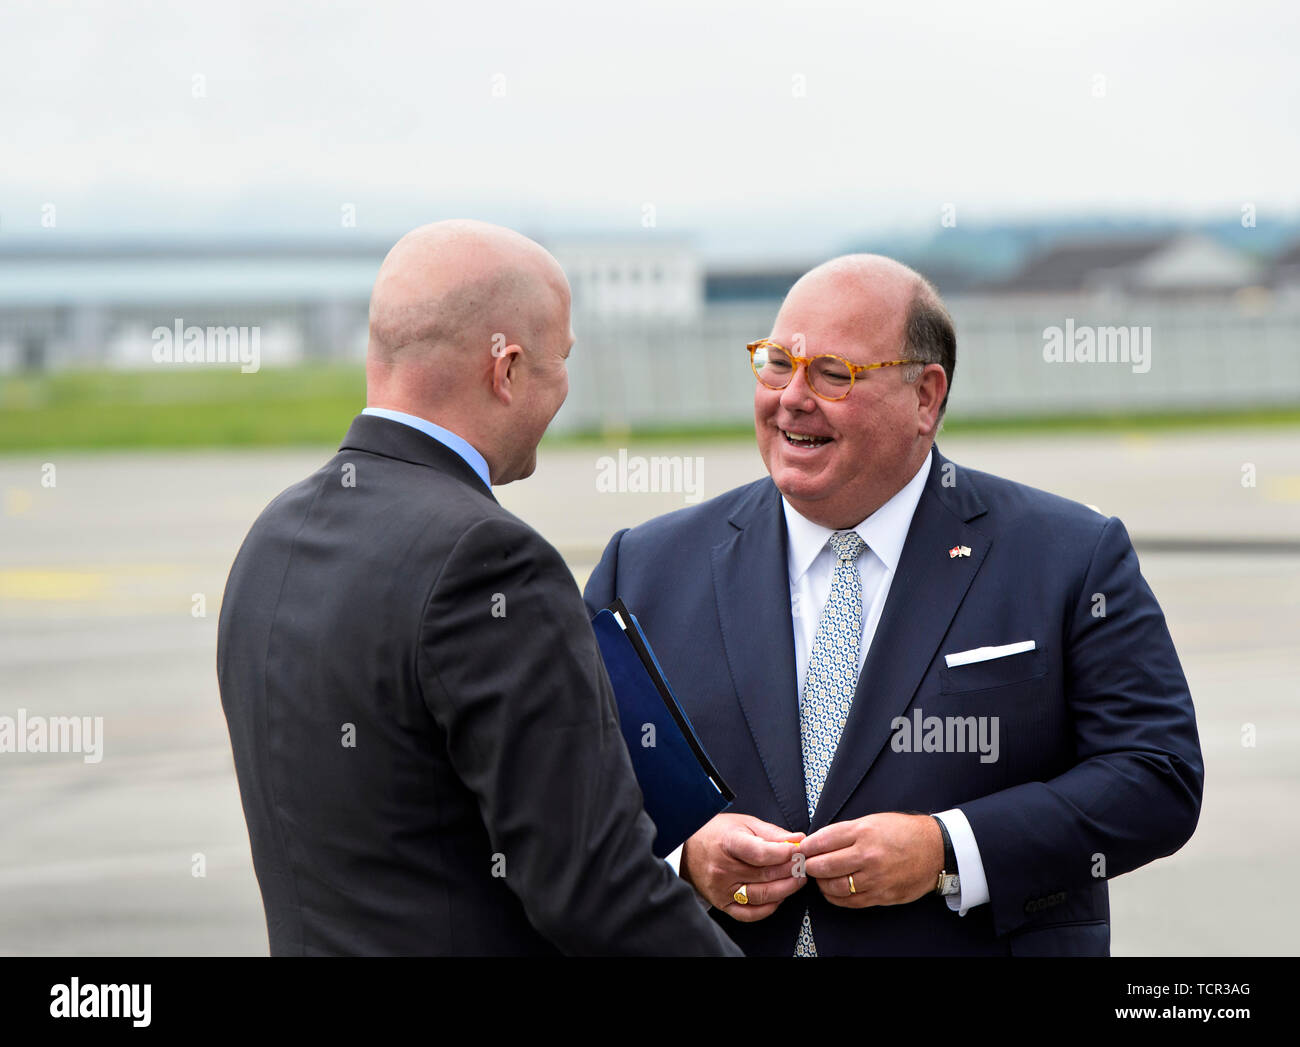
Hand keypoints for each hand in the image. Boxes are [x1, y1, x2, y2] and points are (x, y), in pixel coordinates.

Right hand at [680, 812, 806, 921]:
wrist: (688, 849)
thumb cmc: (716, 834)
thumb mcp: (744, 824)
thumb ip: (772, 833)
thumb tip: (798, 840)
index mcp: (727, 843)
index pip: (760, 853)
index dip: (783, 854)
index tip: (799, 850)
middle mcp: (722, 869)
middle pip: (765, 875)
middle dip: (791, 870)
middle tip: (804, 864)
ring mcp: (722, 889)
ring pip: (762, 895)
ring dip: (786, 888)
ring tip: (797, 879)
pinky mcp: (722, 904)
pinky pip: (750, 913)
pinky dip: (769, 907)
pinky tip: (779, 896)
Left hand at [798, 812, 942, 907]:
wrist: (935, 849)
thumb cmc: (903, 832)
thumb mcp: (873, 821)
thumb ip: (845, 832)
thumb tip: (818, 842)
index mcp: (863, 832)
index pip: (822, 841)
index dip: (806, 847)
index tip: (801, 849)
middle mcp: (867, 856)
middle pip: (823, 866)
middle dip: (809, 866)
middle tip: (806, 864)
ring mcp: (875, 878)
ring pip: (834, 886)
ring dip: (821, 883)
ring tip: (820, 877)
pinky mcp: (881, 895)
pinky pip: (849, 901)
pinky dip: (835, 897)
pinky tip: (832, 890)